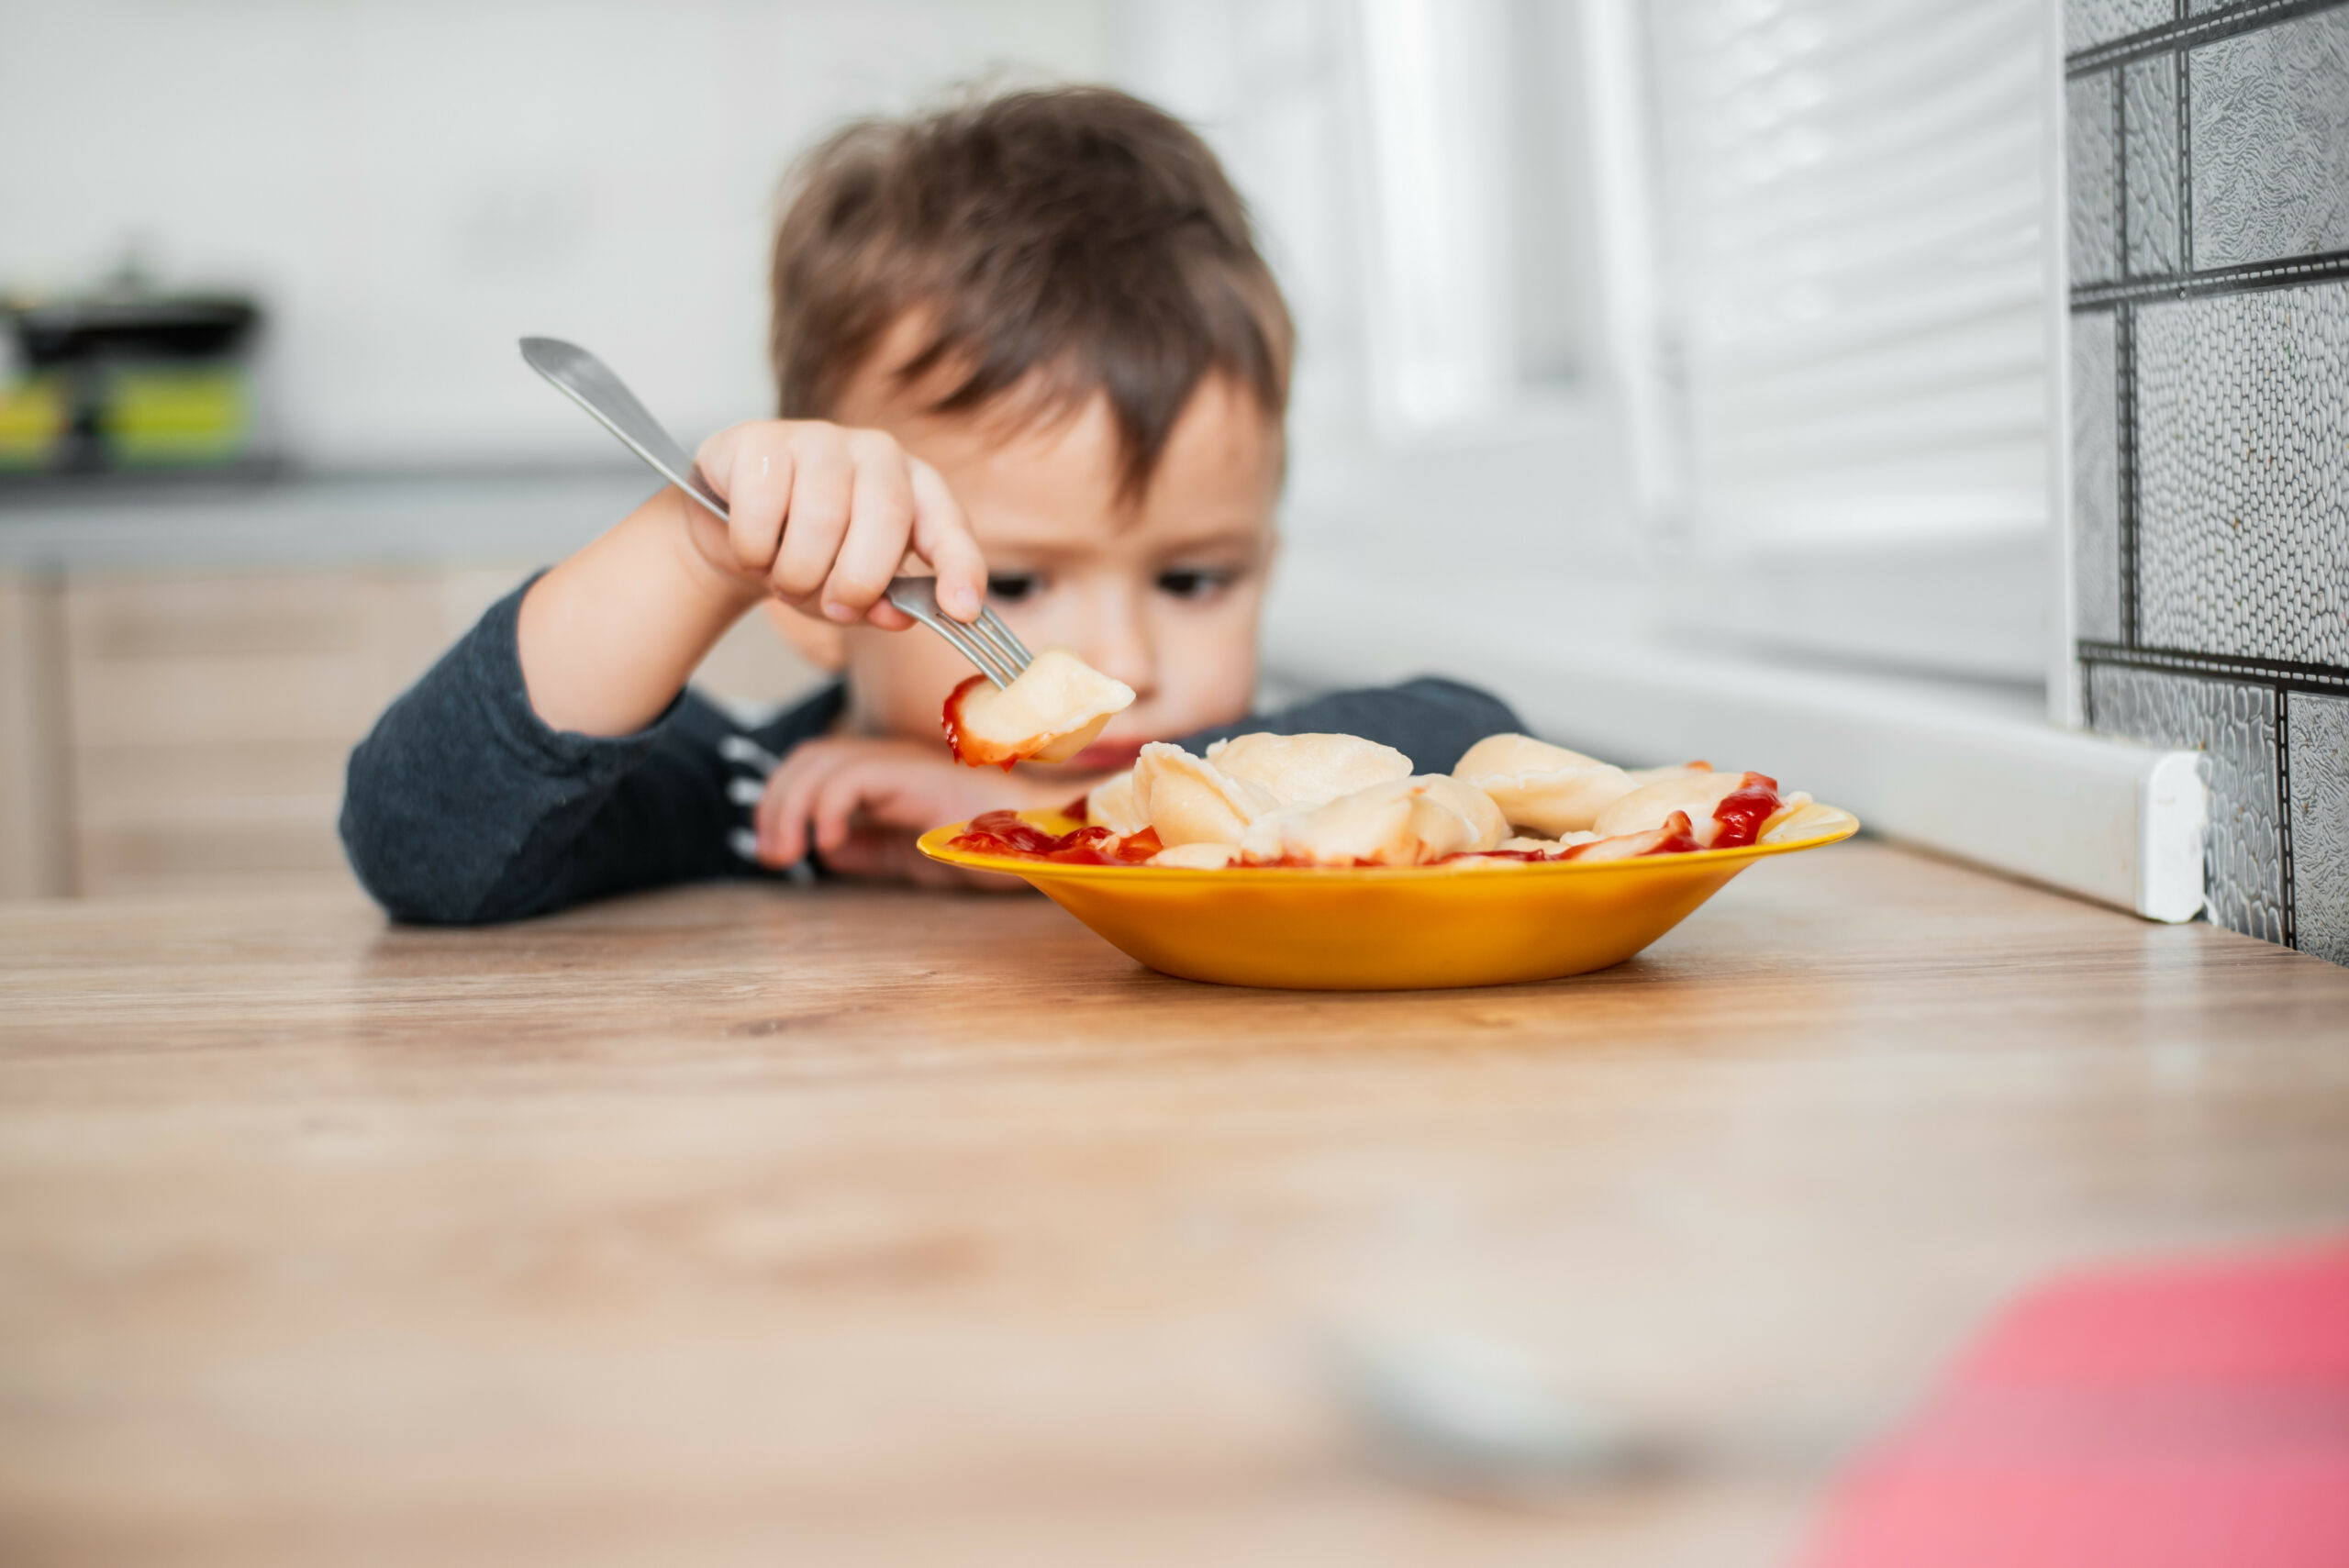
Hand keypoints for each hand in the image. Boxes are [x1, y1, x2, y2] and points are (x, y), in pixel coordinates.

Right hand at [690, 420, 987, 628]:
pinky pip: (762, 510)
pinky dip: (753, 550)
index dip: (959, 568)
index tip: (960, 610)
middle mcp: (877, 453)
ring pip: (820, 520)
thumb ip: (881, 604)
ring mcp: (820, 438)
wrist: (732, 530)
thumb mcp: (852, 592)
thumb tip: (895, 616)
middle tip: (832, 607)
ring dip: (796, 574)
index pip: (948, 527)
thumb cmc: (808, 557)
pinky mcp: (761, 440)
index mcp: (916, 489)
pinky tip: (752, 548)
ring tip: (785, 578)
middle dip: (857, 582)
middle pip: (884, 520)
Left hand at [753, 737, 1083, 889]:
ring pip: (820, 762)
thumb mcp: (911, 856)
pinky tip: (827, 842)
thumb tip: (826, 847)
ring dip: (790, 808)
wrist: (1040, 839)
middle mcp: (888, 758)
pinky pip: (851, 779)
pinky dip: (827, 808)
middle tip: (774, 855)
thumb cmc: (989, 846)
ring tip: (791, 853)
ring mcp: (901, 761)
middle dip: (775, 803)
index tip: (775, 852)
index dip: (781, 801)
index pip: (814, 766)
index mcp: (886, 773)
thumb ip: (869, 849)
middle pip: (808, 756)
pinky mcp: (912, 773)